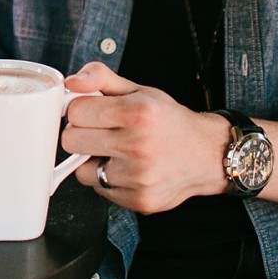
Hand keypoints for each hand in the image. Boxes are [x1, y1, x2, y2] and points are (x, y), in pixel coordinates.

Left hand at [60, 63, 229, 213]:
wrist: (206, 155)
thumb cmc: (169, 120)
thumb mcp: (139, 91)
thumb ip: (101, 78)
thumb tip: (71, 82)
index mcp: (139, 113)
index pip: (76, 111)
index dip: (81, 110)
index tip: (93, 112)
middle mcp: (140, 145)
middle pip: (71, 141)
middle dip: (82, 134)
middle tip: (103, 132)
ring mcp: (139, 177)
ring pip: (82, 170)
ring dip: (94, 161)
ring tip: (120, 152)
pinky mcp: (140, 200)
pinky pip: (100, 189)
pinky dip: (109, 180)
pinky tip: (129, 169)